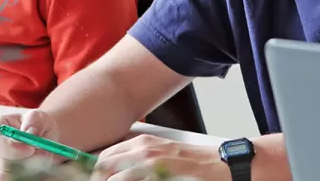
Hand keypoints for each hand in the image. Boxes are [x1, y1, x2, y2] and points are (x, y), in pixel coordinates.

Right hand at [0, 110, 61, 177]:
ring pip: (3, 176)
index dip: (12, 149)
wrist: (40, 138)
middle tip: (41, 155)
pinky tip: (29, 169)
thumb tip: (29, 132)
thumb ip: (35, 120)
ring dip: (24, 170)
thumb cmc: (36, 125)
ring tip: (36, 160)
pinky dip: (21, 177)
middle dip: (23, 161)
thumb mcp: (40, 117)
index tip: (31, 149)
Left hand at [92, 134, 228, 180]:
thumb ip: (139, 157)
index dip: (97, 173)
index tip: (98, 180)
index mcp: (142, 143)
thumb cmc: (194, 162)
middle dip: (99, 180)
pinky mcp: (158, 178)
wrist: (222, 165)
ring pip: (113, 180)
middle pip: (102, 170)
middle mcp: (143, 153)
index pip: (104, 157)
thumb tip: (116, 170)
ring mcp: (150, 168)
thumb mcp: (163, 152)